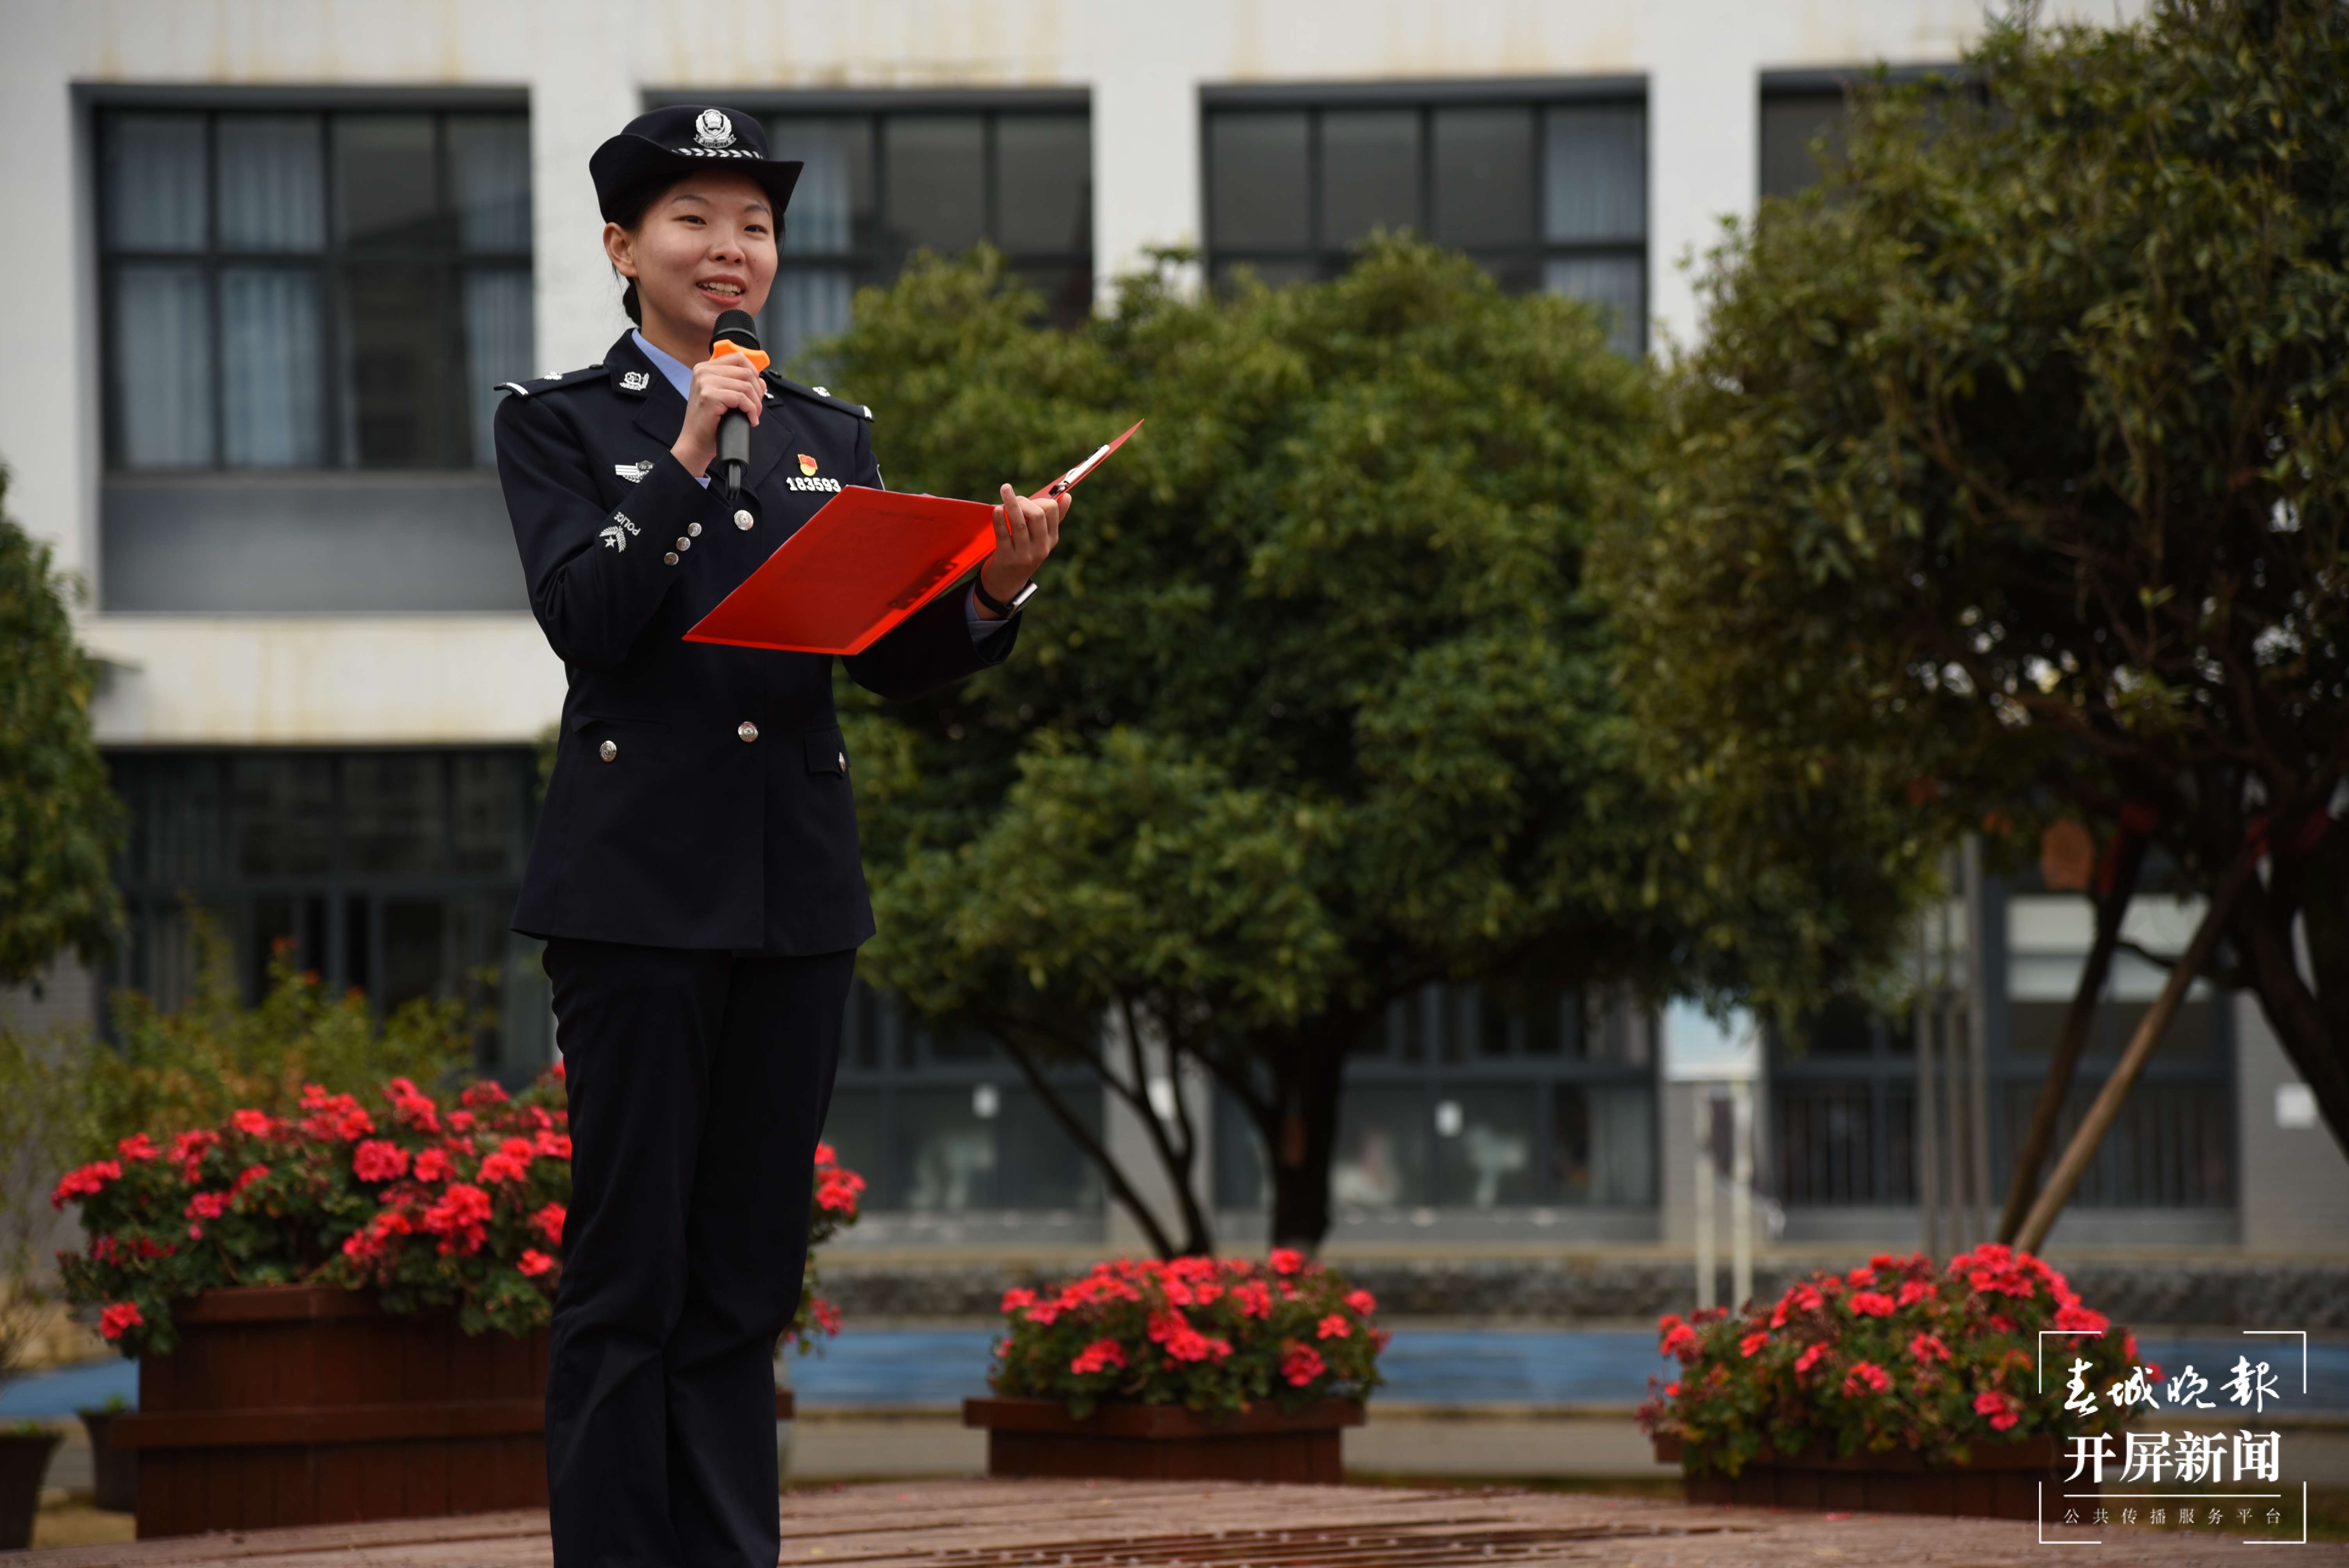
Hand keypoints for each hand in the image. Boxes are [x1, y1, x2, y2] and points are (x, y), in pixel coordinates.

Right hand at [669, 351, 764, 476]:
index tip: (756, 390)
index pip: (739, 358)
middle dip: (757, 392)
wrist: (695, 442)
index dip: (754, 373)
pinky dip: (752, 410)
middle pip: (746, 372)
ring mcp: (705, 382)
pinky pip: (742, 398)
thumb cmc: (710, 422)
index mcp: (705, 368)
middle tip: (756, 408)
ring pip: (746, 385)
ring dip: (756, 404)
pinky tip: (751, 420)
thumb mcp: (724, 396)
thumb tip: (762, 381)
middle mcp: (703, 371)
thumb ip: (739, 383)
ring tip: (753, 416)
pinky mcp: (709, 396)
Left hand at [976, 484, 1069, 616]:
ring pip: (1019, 522)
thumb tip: (1068, 496)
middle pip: (1037, 515)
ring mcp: (1024, 554)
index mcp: (1051, 540)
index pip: (1052, 510)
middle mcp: (1040, 548)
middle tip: (1011, 496)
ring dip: (1011, 503)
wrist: (1007, 583)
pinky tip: (996, 509)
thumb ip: (1054, 519)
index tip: (1028, 500)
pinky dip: (999, 519)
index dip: (1039, 499)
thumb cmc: (1024, 554)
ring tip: (1005, 489)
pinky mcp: (1006, 558)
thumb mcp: (1041, 540)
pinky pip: (1002, 534)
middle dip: (1024, 500)